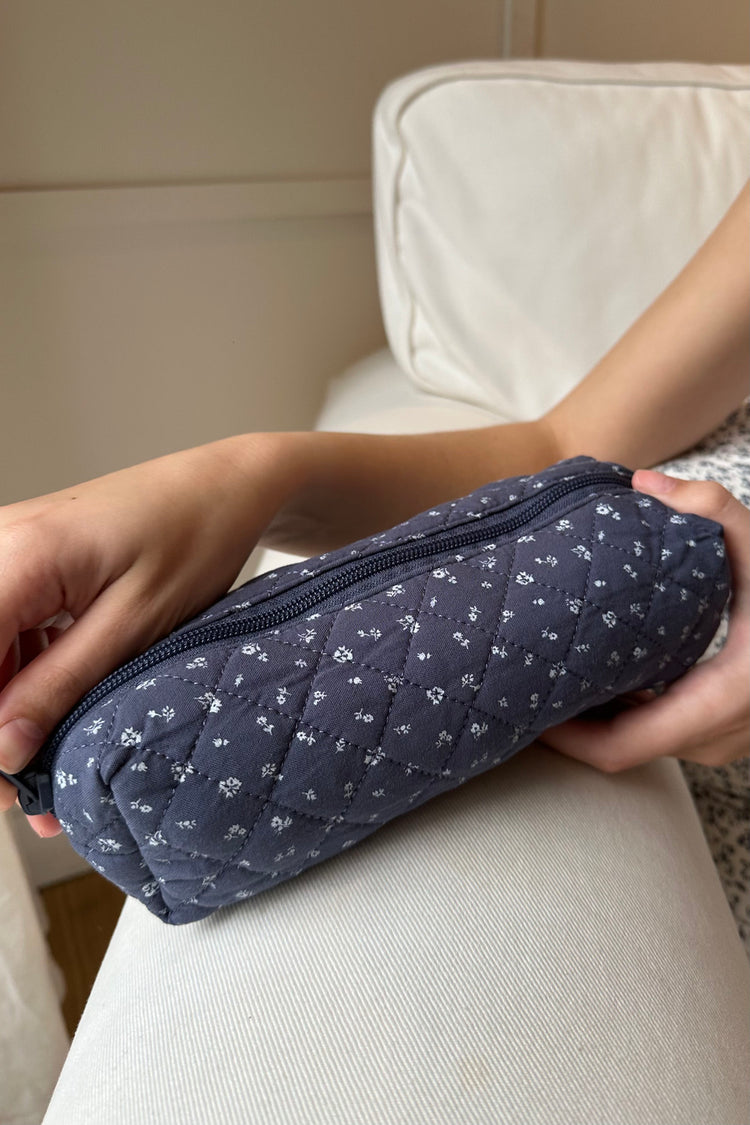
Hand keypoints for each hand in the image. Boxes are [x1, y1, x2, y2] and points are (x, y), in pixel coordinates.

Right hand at [0, 434, 288, 833]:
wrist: (224, 487)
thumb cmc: (193, 536)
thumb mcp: (133, 625)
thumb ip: (61, 686)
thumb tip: (3, 749)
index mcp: (18, 557)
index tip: (4, 781)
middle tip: (20, 793)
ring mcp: (7, 552)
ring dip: (3, 712)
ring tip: (43, 772)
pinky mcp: (23, 564)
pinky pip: (0, 630)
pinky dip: (19, 680)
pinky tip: (48, 722)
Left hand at [536, 469, 749, 771]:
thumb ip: (714, 508)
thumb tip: (644, 483)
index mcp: (724, 699)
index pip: (622, 748)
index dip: (567, 739)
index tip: (526, 709)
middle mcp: (724, 735)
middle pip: (624, 752)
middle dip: (572, 728)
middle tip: (524, 688)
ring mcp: (731, 741)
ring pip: (646, 746)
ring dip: (601, 721)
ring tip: (552, 679)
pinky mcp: (731, 731)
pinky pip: (666, 735)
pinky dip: (631, 714)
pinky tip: (601, 678)